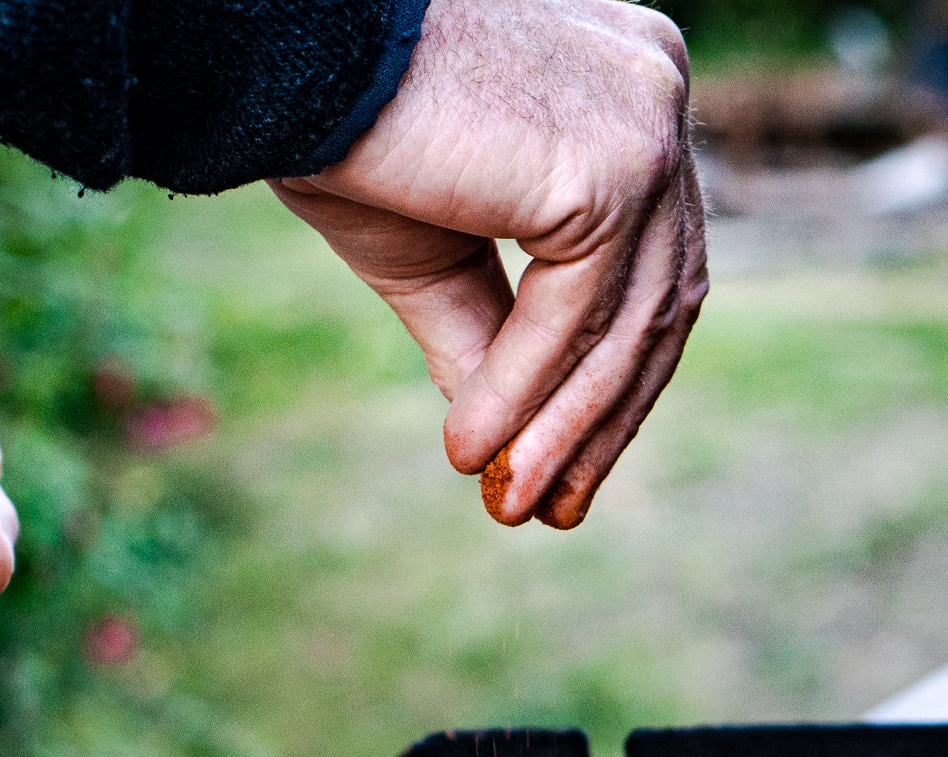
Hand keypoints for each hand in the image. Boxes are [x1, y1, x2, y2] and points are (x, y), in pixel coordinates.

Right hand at [270, 0, 706, 528]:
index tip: (565, 466)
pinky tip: (471, 449)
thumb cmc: (346, 130)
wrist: (289, 55)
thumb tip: (514, 448)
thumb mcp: (435, 254)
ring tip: (509, 502)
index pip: (650, 263)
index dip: (611, 378)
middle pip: (658, 297)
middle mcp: (658, 89)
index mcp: (629, 92)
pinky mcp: (613, 163)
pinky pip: (575, 314)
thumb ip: (493, 339)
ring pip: (624, 320)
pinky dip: (523, 392)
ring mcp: (646, 122)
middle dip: (602, 417)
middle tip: (550, 509)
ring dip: (564, 427)